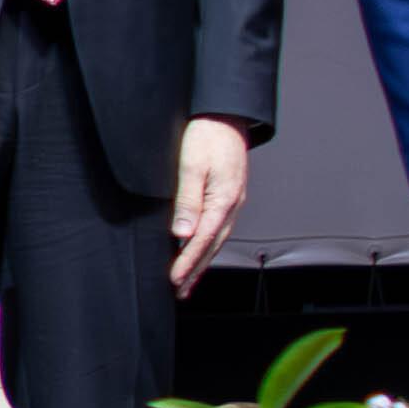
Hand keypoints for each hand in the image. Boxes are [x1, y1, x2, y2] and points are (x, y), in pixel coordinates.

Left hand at [166, 117, 252, 294]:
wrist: (226, 115)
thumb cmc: (207, 136)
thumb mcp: (191, 166)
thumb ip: (187, 201)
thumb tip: (181, 234)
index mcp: (224, 200)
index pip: (203, 240)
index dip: (187, 262)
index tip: (174, 280)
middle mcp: (233, 205)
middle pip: (213, 246)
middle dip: (196, 271)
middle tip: (181, 292)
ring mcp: (234, 201)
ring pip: (217, 239)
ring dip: (202, 261)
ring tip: (189, 281)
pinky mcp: (229, 195)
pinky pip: (219, 227)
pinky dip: (208, 244)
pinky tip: (200, 250)